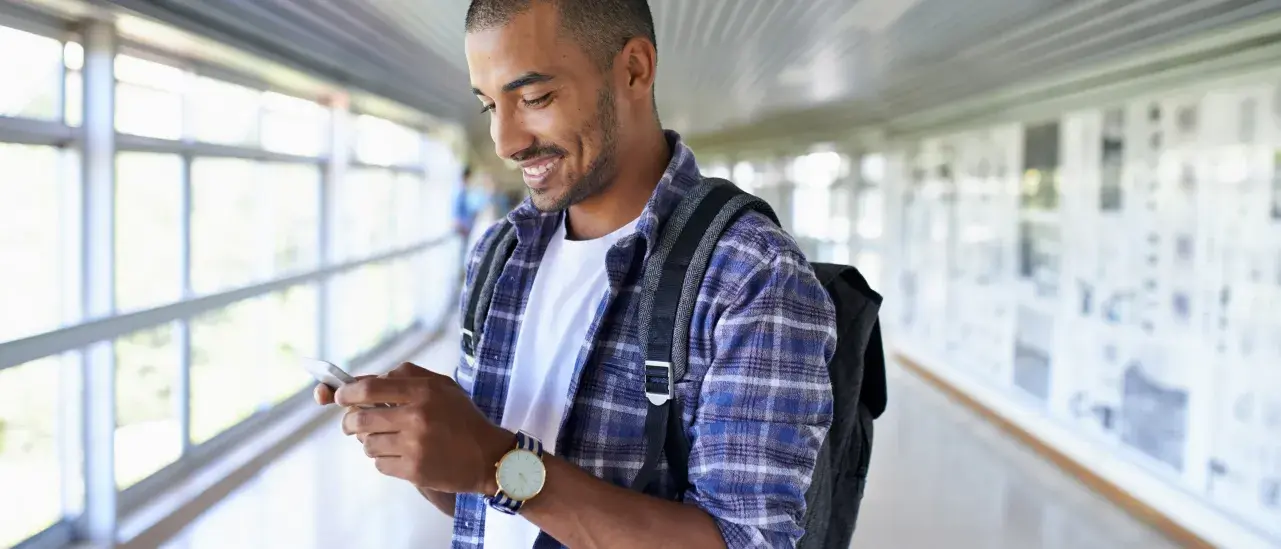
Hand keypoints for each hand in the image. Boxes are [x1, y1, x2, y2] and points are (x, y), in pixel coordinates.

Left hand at [335, 362, 513, 494]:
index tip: (340, 396)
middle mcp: (417, 417)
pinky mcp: (414, 470)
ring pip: (368, 444)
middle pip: (361, 418)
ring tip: (387, 440)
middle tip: (352, 424)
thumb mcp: (441, 386)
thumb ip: (406, 376)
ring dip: (370, 442)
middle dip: (349, 422)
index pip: (370, 388)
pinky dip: (383, 460)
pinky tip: (400, 456)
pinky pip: (379, 464)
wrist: (488, 457)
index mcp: (423, 392)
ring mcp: (414, 446)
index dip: (347, 393)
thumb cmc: (462, 418)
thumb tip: (366, 380)